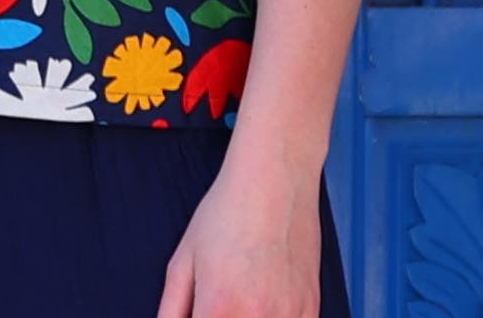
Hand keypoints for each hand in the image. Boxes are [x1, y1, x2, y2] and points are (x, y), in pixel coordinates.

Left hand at [155, 156, 322, 317]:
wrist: (274, 178)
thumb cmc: (228, 212)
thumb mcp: (184, 259)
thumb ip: (172, 309)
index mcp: (219, 307)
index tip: (201, 313)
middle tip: (218, 303)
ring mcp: (288, 316)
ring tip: (241, 299)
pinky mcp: (310, 310)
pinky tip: (264, 305)